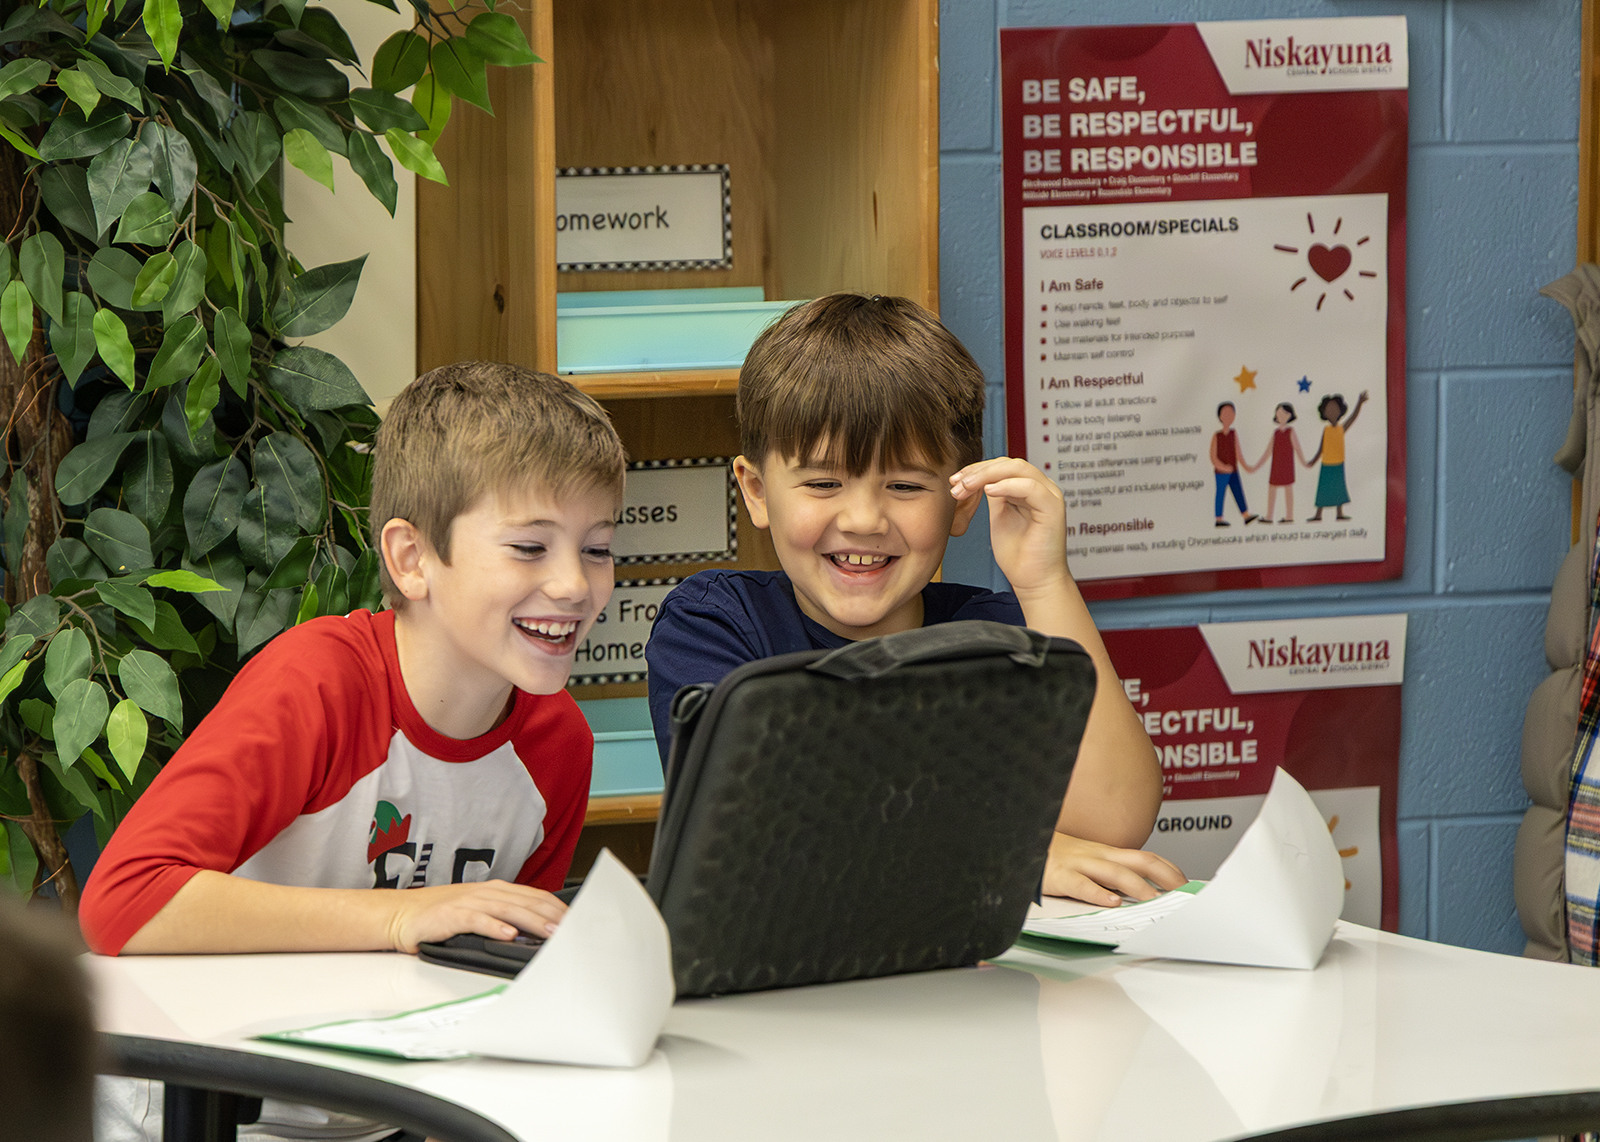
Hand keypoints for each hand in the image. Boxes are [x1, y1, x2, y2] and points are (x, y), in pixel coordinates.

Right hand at [384, 880, 566, 953]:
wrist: (401, 914)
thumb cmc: (442, 916)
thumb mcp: (479, 912)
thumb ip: (505, 918)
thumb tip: (536, 933)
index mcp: (497, 890)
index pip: (535, 897)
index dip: (557, 908)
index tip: (577, 921)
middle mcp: (486, 892)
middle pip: (526, 902)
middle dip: (552, 916)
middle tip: (572, 930)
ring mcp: (469, 902)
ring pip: (508, 910)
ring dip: (531, 921)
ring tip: (550, 933)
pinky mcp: (451, 915)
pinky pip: (477, 920)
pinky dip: (494, 927)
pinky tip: (508, 935)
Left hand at [950, 457, 1069, 595]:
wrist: (1033, 581)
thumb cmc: (1018, 555)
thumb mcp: (999, 517)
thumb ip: (995, 496)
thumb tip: (978, 480)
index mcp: (1029, 489)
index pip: (1003, 466)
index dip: (977, 469)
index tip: (955, 480)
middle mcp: (1041, 488)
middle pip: (1009, 464)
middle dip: (978, 471)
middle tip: (956, 483)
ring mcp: (1049, 496)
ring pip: (1018, 469)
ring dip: (987, 475)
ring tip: (966, 486)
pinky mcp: (1053, 508)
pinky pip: (1030, 487)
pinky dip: (1007, 485)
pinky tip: (988, 491)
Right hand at [1042, 833, 1185, 906]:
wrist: (1020, 845)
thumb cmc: (1054, 857)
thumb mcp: (1086, 859)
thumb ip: (1109, 872)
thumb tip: (1138, 891)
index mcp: (1106, 852)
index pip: (1146, 857)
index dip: (1170, 870)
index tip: (1188, 885)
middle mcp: (1098, 855)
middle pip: (1140, 861)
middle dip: (1166, 877)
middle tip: (1184, 895)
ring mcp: (1079, 864)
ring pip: (1115, 873)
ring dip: (1138, 888)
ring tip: (1155, 902)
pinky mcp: (1060, 876)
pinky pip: (1081, 884)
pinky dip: (1097, 893)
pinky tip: (1110, 903)